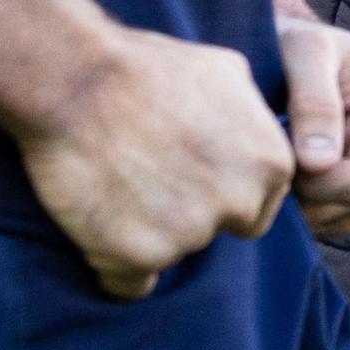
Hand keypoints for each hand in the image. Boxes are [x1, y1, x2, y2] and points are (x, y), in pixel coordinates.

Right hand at [13, 25, 292, 299]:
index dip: (219, 192)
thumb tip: (256, 137)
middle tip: (146, 179)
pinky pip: (128, 283)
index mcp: (270, 164)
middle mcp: (239, 204)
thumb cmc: (148, 66)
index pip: (256, 206)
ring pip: (172, 255)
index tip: (185, 174)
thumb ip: (252, 117)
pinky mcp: (137, 257)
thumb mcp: (227, 72)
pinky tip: (96, 225)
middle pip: (216, 232)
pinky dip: (112, 263)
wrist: (79, 78)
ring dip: (147, 235)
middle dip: (187, 215)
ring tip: (114, 185)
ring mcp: (189, 235)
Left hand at [275, 13, 349, 238]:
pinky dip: (300, 208)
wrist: (283, 51)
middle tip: (269, 162)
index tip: (280, 161)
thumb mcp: (306, 52)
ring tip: (274, 160)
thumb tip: (320, 162)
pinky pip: (328, 220)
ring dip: (301, 203)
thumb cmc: (297, 42)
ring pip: (342, 217)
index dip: (320, 183)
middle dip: (308, 193)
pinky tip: (279, 173)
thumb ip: (314, 101)